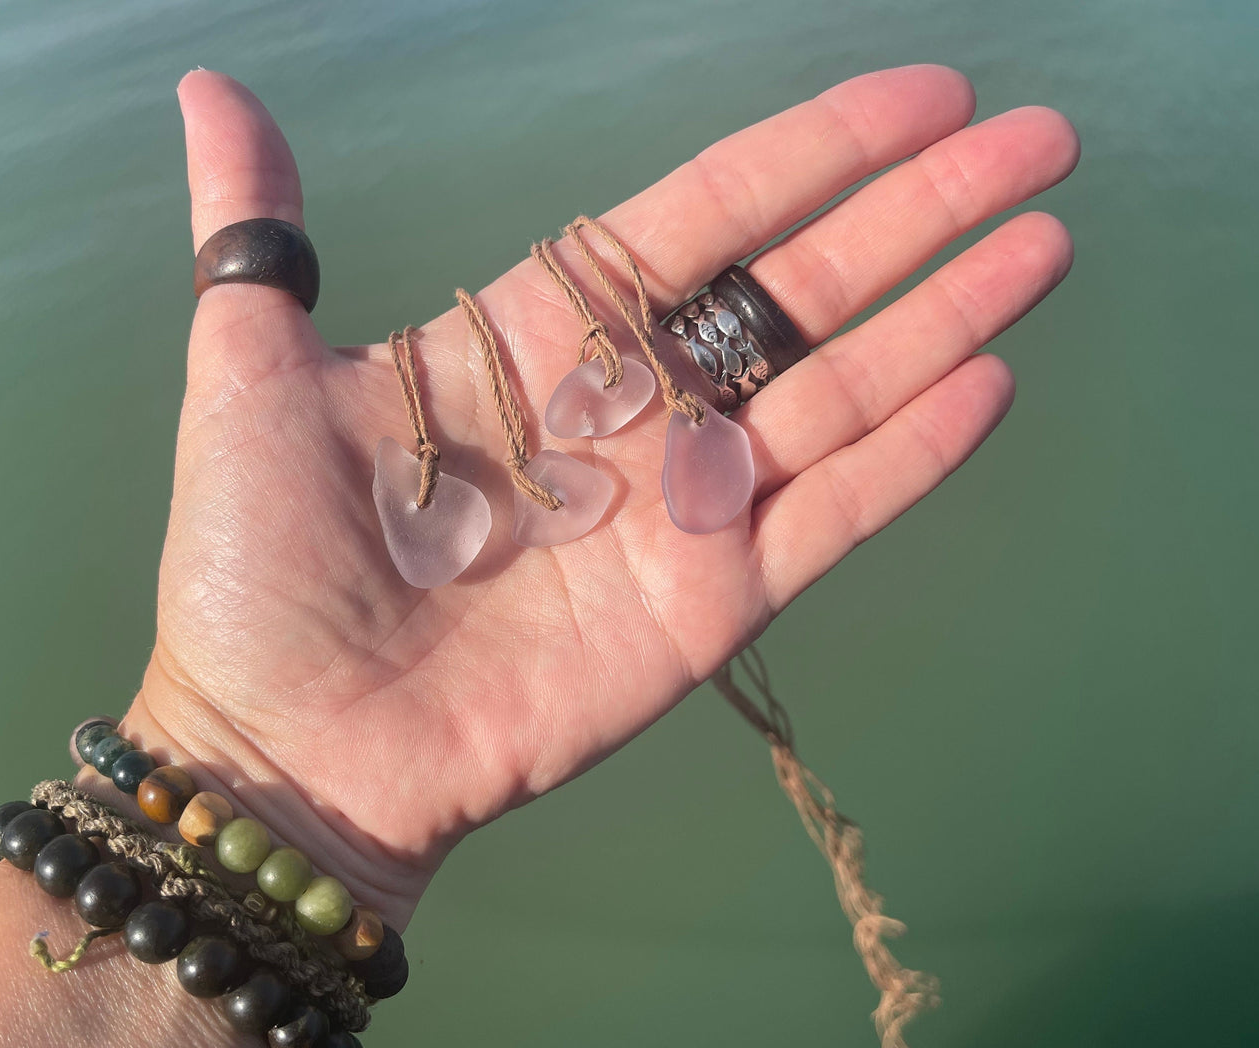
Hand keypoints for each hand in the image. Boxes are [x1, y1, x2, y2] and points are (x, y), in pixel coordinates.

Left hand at [116, 66, 1076, 930]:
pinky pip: (830, 518)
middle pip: (800, 290)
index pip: (704, 217)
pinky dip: (908, 458)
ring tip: (1042, 242)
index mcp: (537, 338)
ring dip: (942, 319)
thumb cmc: (257, 569)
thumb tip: (216, 86)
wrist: (289, 750)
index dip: (812, 154)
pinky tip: (986, 383)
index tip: (920, 96)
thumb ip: (257, 236)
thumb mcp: (249, 378)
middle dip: (916, 217)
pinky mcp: (709, 606)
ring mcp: (680, 510)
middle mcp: (629, 410)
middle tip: (1034, 144)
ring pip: (838, 393)